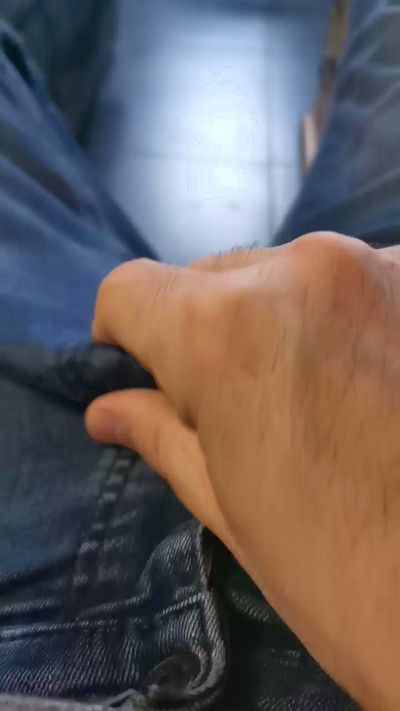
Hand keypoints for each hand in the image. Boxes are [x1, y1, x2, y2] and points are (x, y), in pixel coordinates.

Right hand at [86, 232, 399, 709]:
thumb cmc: (345, 574)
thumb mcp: (234, 507)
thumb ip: (161, 434)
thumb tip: (106, 408)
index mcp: (226, 328)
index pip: (129, 290)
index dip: (125, 336)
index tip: (147, 376)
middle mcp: (303, 266)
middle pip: (211, 278)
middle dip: (205, 331)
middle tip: (244, 405)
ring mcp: (379, 263)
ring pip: (286, 276)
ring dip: (279, 320)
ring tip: (322, 394)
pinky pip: (354, 281)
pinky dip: (342, 316)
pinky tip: (379, 378)